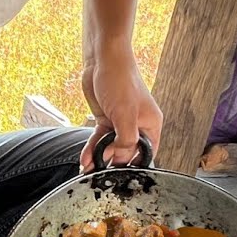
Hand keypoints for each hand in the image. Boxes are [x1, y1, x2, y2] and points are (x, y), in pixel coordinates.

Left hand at [79, 50, 162, 171]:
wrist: (102, 59)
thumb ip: (126, 141)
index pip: (147, 153)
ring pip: (110, 147)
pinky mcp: (105, 119)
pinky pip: (99, 139)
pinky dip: (92, 149)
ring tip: (89, 170)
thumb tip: (121, 160)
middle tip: (101, 174)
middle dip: (113, 164)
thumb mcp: (125, 115)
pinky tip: (85, 159)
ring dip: (99, 159)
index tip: (121, 176)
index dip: (134, 166)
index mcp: (150, 125)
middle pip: (127, 152)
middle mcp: (137, 125)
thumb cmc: (120, 80)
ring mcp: (120, 122)